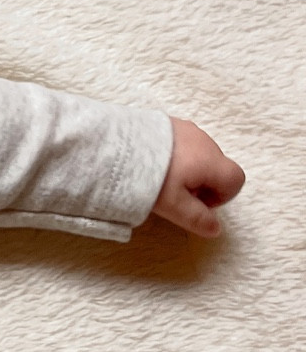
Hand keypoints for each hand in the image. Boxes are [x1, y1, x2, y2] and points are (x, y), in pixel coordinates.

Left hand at [151, 118, 244, 237]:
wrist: (115, 144)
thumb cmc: (149, 177)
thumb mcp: (172, 205)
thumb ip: (196, 218)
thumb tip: (215, 229)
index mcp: (212, 161)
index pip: (236, 180)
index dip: (221, 197)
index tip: (196, 204)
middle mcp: (205, 141)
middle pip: (217, 167)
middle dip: (202, 184)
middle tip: (174, 195)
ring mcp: (187, 128)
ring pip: (199, 154)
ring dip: (188, 169)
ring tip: (160, 178)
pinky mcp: (168, 122)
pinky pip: (182, 142)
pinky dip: (175, 155)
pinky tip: (152, 163)